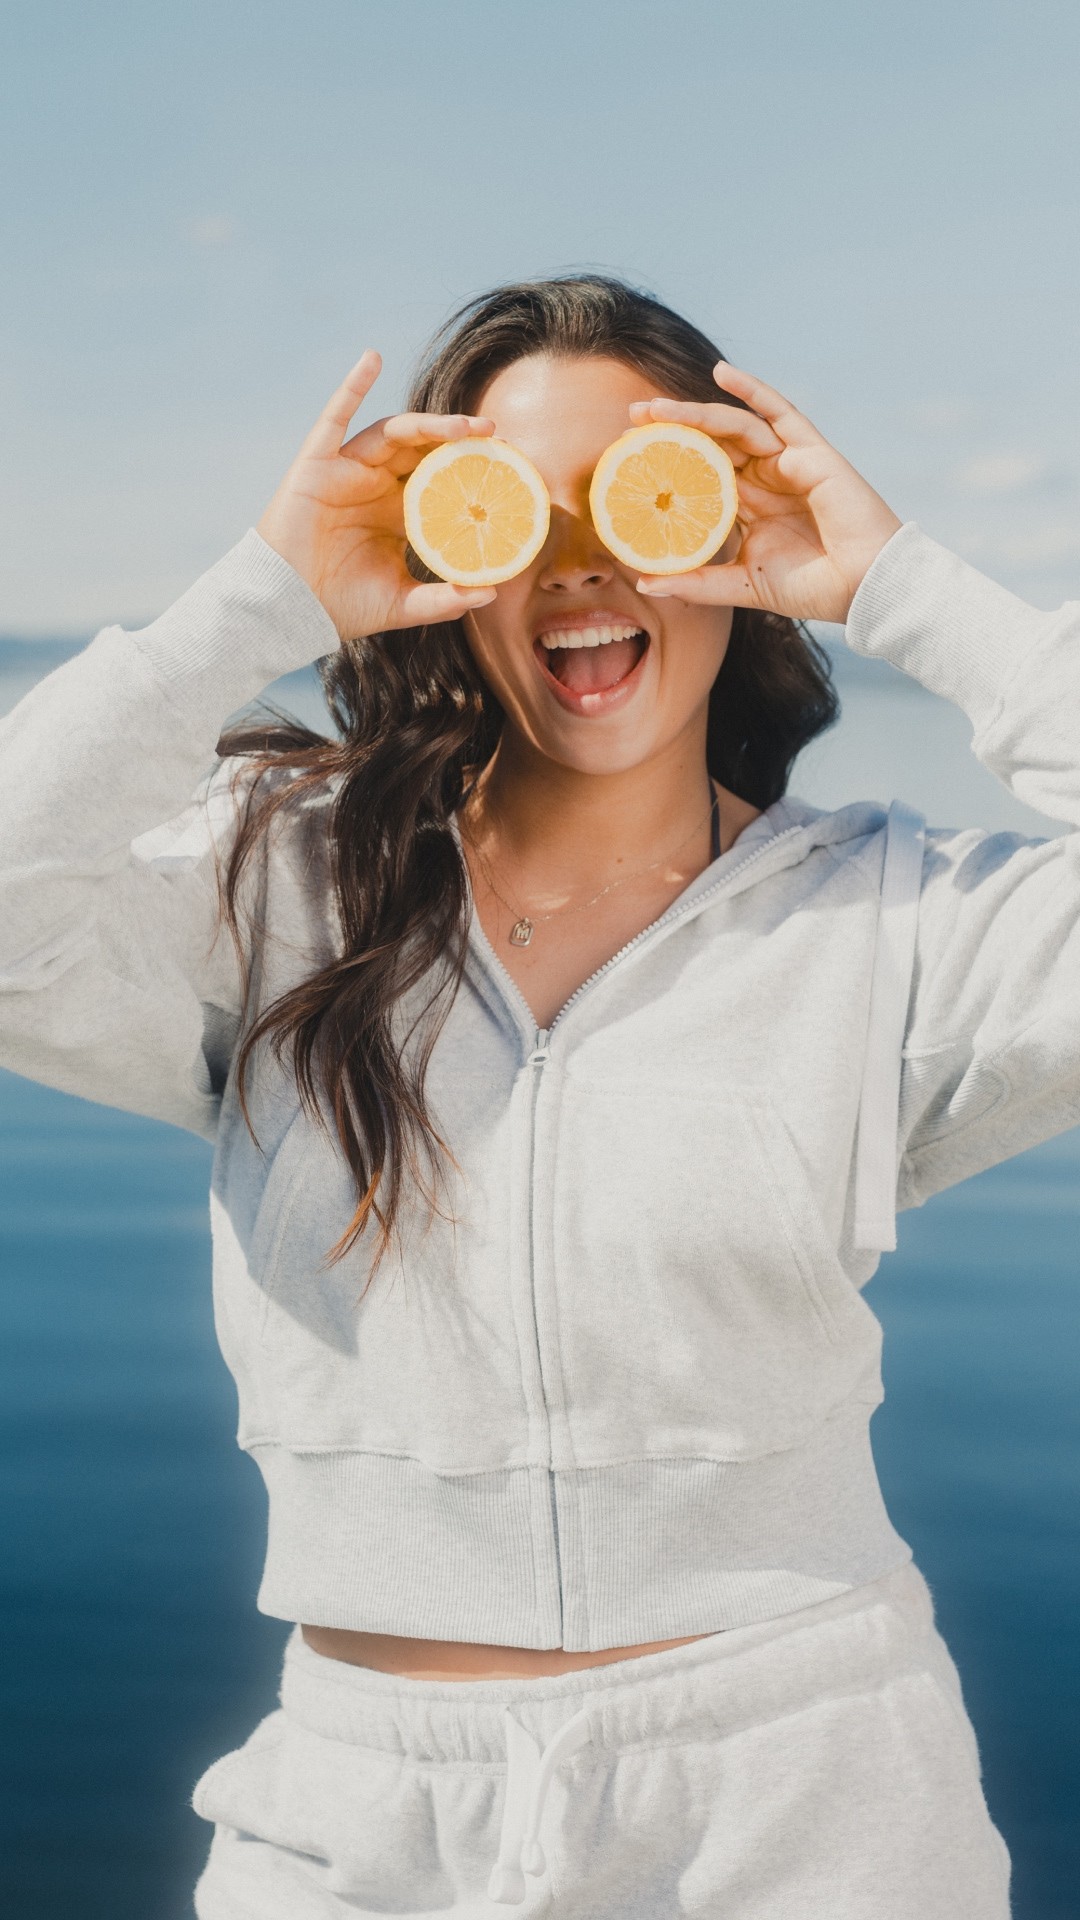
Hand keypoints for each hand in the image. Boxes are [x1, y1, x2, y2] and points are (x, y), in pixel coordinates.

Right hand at [256, 349, 497, 640]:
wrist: (289, 609)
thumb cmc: (342, 606)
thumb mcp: (402, 604)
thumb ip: (444, 599)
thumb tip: (492, 592)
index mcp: (399, 513)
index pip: (442, 479)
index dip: (471, 468)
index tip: (510, 466)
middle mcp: (376, 486)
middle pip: (424, 450)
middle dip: (459, 440)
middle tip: (496, 437)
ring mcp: (347, 471)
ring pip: (393, 434)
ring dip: (428, 423)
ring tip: (464, 427)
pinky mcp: (316, 464)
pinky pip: (334, 417)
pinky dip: (352, 386)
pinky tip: (372, 359)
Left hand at [629, 365, 902, 623]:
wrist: (864, 589)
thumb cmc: (813, 589)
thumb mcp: (744, 586)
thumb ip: (698, 582)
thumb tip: (645, 582)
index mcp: (751, 507)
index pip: (701, 475)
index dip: (668, 463)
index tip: (627, 458)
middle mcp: (767, 479)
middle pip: (712, 443)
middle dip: (671, 428)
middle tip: (630, 420)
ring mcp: (788, 462)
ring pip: (734, 427)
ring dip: (694, 413)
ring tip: (654, 410)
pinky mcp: (811, 452)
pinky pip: (779, 412)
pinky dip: (753, 389)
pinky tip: (722, 373)